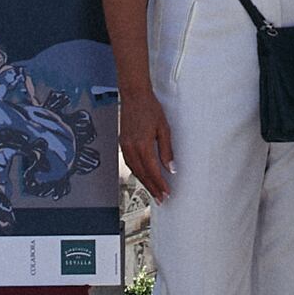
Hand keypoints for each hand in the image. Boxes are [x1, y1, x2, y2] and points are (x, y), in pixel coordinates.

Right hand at [117, 83, 174, 198]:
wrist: (134, 95)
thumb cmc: (150, 108)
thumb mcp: (164, 128)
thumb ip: (166, 150)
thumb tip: (170, 168)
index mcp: (143, 145)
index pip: (153, 170)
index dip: (160, 183)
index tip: (167, 193)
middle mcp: (131, 148)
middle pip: (142, 174)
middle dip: (152, 187)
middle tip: (161, 198)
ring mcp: (125, 146)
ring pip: (134, 170)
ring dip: (144, 182)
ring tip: (153, 190)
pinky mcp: (123, 143)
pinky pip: (129, 162)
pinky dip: (137, 172)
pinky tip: (143, 175)